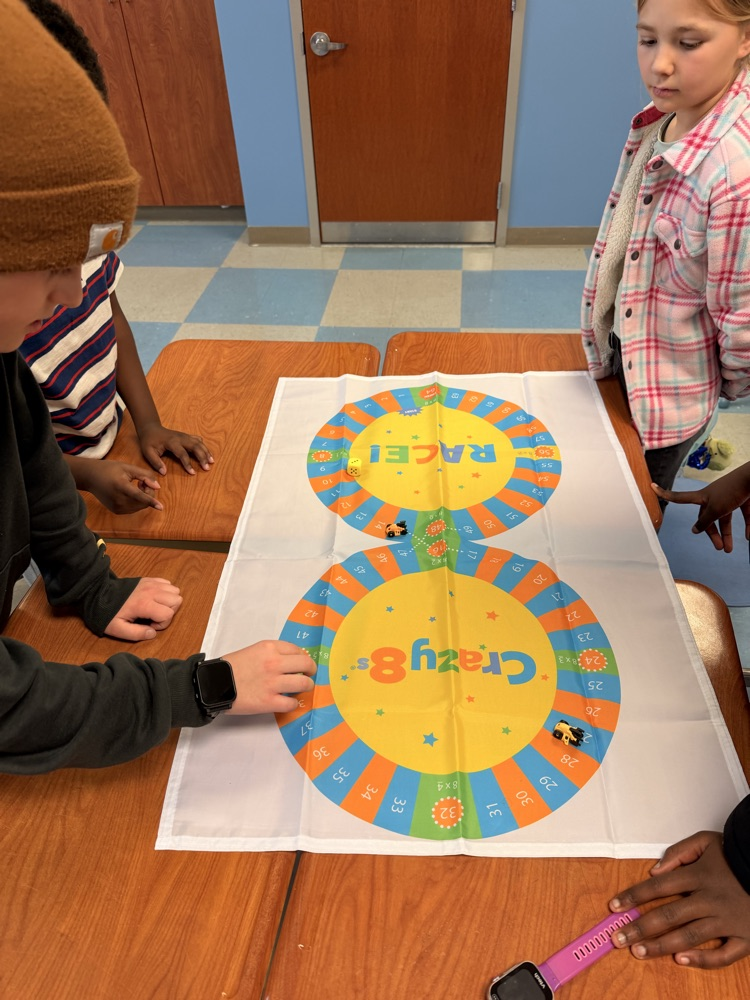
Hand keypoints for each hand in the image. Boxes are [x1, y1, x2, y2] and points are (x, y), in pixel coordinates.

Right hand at [84, 459, 161, 513]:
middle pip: (143, 502)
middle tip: (142, 482)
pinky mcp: (116, 511)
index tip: (161, 507)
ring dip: (144, 498)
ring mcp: (117, 507)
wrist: (90, 477)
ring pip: (140, 507)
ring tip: (137, 485)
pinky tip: (131, 492)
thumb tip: (158, 487)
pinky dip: (137, 502)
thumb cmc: (110, 469)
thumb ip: (144, 475)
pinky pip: (134, 509)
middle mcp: (118, 500)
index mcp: (121, 486)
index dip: (151, 501)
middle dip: (149, 493)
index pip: (139, 496)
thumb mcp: (128, 467)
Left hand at [104, 577, 182, 640]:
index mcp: (144, 604)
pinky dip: (166, 592)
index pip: (168, 613)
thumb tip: (153, 633)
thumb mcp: (118, 629)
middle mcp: (151, 592)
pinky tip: (154, 599)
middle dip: (169, 612)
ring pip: (175, 591)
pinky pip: (168, 584)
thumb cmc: (108, 613)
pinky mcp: (149, 579)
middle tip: (154, 616)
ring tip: (156, 607)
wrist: (99, 594)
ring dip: (169, 601)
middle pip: (177, 600)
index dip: (162, 623)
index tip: (149, 625)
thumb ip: (136, 633)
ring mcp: (151, 583)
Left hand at [138, 421, 213, 475]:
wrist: (151, 428)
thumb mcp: (148, 452)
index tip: (192, 473)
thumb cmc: (149, 441)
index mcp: (171, 442)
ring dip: (206, 452)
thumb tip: (164, 472)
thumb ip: (155, 462)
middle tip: (207, 467)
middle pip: (195, 446)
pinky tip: (207, 453)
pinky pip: (198, 440)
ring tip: (211, 461)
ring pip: (199, 443)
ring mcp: (185, 436)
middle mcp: (180, 438)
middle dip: (202, 457)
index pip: (182, 453)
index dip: (188, 463)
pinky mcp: (186, 436)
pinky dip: (204, 446)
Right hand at [223, 640, 315, 714]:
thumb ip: (271, 653)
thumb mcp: (253, 651)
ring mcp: (273, 683)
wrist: (213, 684)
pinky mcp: (269, 701)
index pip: (297, 650)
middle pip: (306, 664)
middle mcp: (274, 663)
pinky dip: (293, 703)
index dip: (303, 657)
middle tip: (309, 675)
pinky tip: (288, 701)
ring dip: (306, 686)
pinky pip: (292, 703)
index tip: (303, 663)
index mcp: (269, 648)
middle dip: (311, 670)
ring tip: (302, 688)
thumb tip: (291, 660)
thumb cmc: (231, 668)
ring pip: (304, 684)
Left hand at [609, 830, 749, 967]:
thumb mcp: (706, 841)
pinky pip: (722, 955)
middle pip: (668, 915)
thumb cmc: (736, 854)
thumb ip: (678, 852)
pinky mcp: (744, 938)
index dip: (633, 897)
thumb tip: (654, 870)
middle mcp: (709, 900)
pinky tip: (681, 960)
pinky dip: (702, 960)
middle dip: (640, 928)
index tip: (613, 906)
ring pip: (689, 936)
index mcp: (698, 876)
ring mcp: (727, 921)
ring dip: (661, 946)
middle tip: (618, 938)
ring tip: (638, 952)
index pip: (657, 887)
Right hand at [651, 462, 749, 551]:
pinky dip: (746, 526)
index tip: (652, 486)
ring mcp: (729, 498)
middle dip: (712, 533)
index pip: (680, 497)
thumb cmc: (731, 491)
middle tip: (718, 547)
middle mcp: (713, 497)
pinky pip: (743, 515)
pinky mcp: (743, 499)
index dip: (665, 494)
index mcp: (702, 497)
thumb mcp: (715, 509)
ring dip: (727, 534)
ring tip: (728, 549)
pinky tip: (748, 536)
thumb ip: (705, 521)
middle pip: (708, 517)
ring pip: (726, 519)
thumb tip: (695, 530)